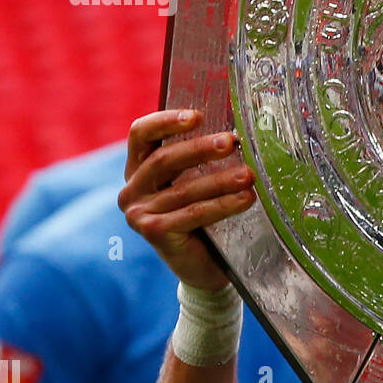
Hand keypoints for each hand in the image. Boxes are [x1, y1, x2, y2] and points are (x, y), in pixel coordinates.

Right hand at [118, 110, 256, 290]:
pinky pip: (194, 213)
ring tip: (250, 175)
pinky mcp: (153, 232)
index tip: (196, 116)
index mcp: (138, 168)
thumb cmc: (204, 217)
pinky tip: (246, 198)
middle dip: (200, 149)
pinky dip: (223, 205)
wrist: (204, 267)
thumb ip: (202, 158)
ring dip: (220, 180)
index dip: (166, 121)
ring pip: (184, 189)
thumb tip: (236, 130)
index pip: (141, 134)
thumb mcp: (197, 181)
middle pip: (164, 160)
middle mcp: (132, 189)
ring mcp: (139, 213)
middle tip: (231, 142)